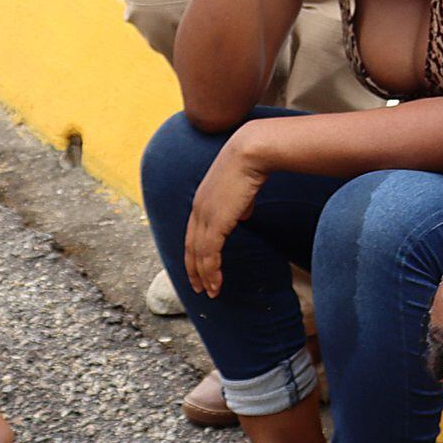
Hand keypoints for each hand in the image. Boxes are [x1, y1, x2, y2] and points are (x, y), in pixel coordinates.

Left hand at [183, 129, 268, 299]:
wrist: (252, 151)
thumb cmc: (253, 161)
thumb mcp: (242, 185)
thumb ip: (239, 202)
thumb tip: (242, 214)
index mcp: (202, 200)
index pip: (193, 232)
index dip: (195, 252)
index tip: (200, 267)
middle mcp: (198, 210)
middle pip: (190, 247)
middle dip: (193, 270)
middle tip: (199, 288)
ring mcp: (205, 216)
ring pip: (199, 255)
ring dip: (203, 276)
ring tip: (210, 291)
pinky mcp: (216, 223)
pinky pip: (209, 254)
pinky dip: (211, 271)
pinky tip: (216, 283)